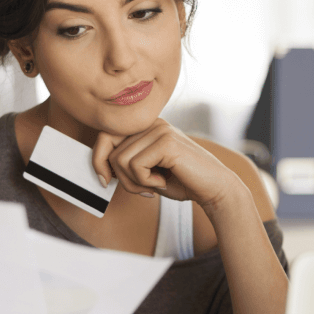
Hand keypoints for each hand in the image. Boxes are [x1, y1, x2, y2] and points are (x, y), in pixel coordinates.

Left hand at [91, 118, 241, 211]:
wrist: (215, 188)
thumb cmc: (183, 182)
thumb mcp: (148, 172)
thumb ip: (126, 165)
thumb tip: (100, 168)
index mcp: (146, 127)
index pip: (106, 135)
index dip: (98, 159)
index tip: (105, 181)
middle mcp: (152, 124)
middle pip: (111, 150)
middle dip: (120, 178)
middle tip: (140, 189)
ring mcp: (159, 130)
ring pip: (120, 160)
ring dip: (134, 182)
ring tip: (154, 186)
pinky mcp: (166, 141)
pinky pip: (135, 166)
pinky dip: (145, 182)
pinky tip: (163, 182)